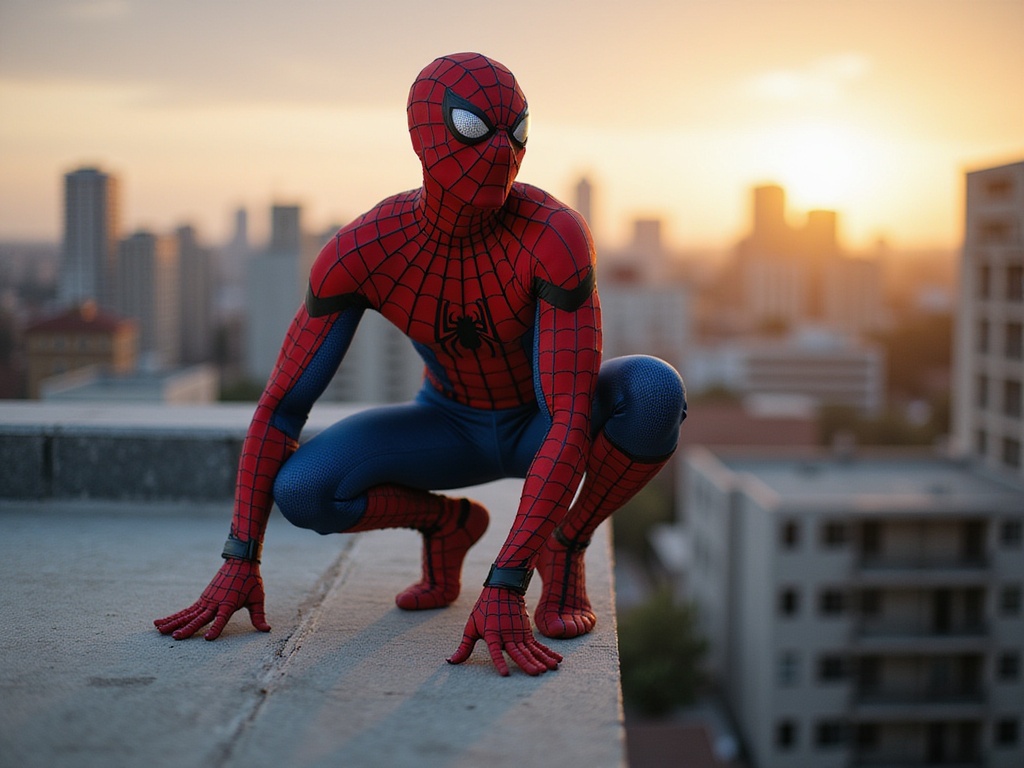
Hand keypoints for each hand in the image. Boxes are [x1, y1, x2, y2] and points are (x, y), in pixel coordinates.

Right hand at [154, 559, 269, 639]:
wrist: (240, 561)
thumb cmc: (250, 580)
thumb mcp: (258, 598)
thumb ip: (259, 615)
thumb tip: (266, 629)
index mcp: (228, 604)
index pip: (221, 619)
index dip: (216, 628)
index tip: (209, 638)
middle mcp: (214, 603)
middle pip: (199, 618)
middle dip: (187, 628)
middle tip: (176, 637)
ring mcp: (206, 601)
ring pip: (187, 614)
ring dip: (173, 622)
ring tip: (159, 630)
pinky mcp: (202, 599)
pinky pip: (186, 610)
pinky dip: (174, 616)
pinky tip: (161, 622)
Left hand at [447, 587, 561, 675]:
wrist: (502, 589)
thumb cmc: (484, 610)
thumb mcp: (471, 627)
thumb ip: (464, 647)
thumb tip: (450, 662)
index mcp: (492, 635)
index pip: (496, 652)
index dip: (500, 662)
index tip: (505, 674)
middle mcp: (508, 636)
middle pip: (519, 652)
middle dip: (528, 664)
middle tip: (536, 674)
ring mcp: (519, 634)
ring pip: (531, 650)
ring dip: (541, 660)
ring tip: (549, 670)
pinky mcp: (527, 633)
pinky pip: (538, 646)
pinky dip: (548, 653)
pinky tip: (557, 661)